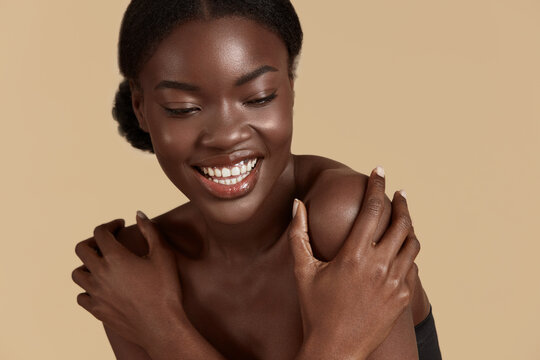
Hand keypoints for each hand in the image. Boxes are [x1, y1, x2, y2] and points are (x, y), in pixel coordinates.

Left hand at [72, 211, 185, 351]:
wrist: (161, 326)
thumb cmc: (166, 289)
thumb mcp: (163, 255)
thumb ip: (150, 231)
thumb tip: (138, 214)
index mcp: (114, 257)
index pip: (100, 232)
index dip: (110, 224)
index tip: (120, 225)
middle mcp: (99, 273)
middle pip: (81, 249)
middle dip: (93, 241)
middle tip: (107, 242)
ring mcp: (95, 294)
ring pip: (77, 273)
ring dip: (87, 265)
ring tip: (102, 265)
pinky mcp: (97, 310)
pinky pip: (81, 296)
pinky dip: (88, 288)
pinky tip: (100, 287)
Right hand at [289, 168, 419, 359]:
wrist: (336, 350)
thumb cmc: (315, 309)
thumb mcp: (303, 270)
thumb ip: (300, 234)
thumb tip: (298, 204)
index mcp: (354, 255)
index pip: (372, 208)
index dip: (376, 185)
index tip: (378, 170)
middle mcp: (380, 266)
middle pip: (401, 222)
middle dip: (402, 202)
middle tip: (398, 192)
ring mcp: (395, 283)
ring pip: (412, 244)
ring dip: (409, 227)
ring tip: (403, 218)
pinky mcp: (403, 297)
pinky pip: (412, 268)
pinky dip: (408, 254)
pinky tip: (400, 251)